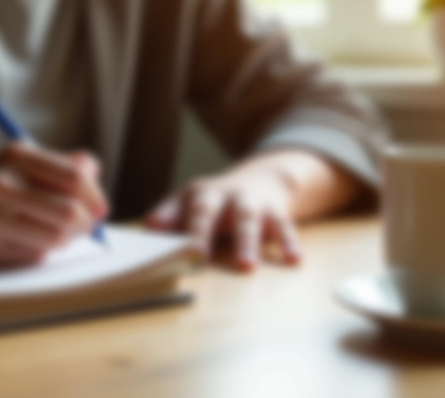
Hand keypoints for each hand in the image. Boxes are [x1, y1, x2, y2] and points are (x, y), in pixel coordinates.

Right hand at [0, 143, 108, 265]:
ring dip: (66, 239)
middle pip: (68, 212)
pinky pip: (37, 255)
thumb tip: (95, 182)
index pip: (73, 177)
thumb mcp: (27, 163)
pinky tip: (26, 239)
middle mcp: (0, 184)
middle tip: (86, 225)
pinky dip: (42, 250)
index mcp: (16, 155)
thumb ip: (66, 166)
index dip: (95, 195)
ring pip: (56, 238)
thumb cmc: (0, 184)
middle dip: (86, 223)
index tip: (101, 207)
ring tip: (58, 231)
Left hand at [145, 151, 357, 271]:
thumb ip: (171, 216)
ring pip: (248, 220)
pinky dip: (289, 243)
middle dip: (202, 233)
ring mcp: (252, 204)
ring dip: (247, 243)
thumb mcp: (192, 203)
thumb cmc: (219, 201)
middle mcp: (224, 195)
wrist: (264, 178)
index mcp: (199, 194)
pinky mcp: (277, 214)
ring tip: (246, 266)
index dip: (174, 227)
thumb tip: (149, 226)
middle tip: (197, 256)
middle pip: (210, 211)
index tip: (167, 249)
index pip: (182, 211)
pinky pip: (284, 227)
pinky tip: (294, 260)